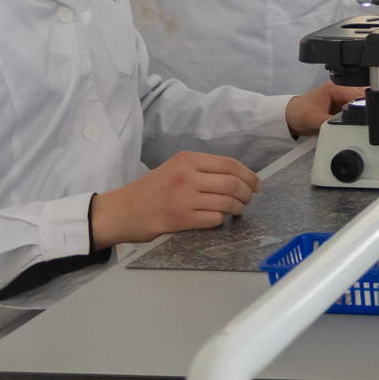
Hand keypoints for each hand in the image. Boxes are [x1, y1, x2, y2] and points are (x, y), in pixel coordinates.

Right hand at [91, 151, 260, 247]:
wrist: (122, 210)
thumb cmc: (151, 190)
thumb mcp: (174, 168)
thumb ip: (202, 169)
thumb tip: (237, 177)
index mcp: (187, 159)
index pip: (229, 164)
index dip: (249, 175)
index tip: (257, 184)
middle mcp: (186, 175)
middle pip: (233, 183)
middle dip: (248, 193)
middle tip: (249, 200)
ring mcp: (184, 198)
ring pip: (227, 202)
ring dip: (238, 208)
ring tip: (237, 210)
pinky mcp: (181, 219)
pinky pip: (214, 219)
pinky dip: (221, 220)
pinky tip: (218, 219)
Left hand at [286, 81, 364, 137]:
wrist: (292, 117)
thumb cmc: (299, 113)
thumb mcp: (314, 119)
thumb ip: (331, 123)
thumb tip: (346, 128)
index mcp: (335, 87)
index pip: (358, 94)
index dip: (365, 105)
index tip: (367, 118)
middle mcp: (342, 88)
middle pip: (364, 96)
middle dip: (365, 109)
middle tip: (363, 122)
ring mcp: (344, 96)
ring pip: (363, 102)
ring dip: (362, 112)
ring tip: (358, 121)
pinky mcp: (345, 103)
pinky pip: (358, 108)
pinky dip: (358, 115)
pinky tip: (355, 121)